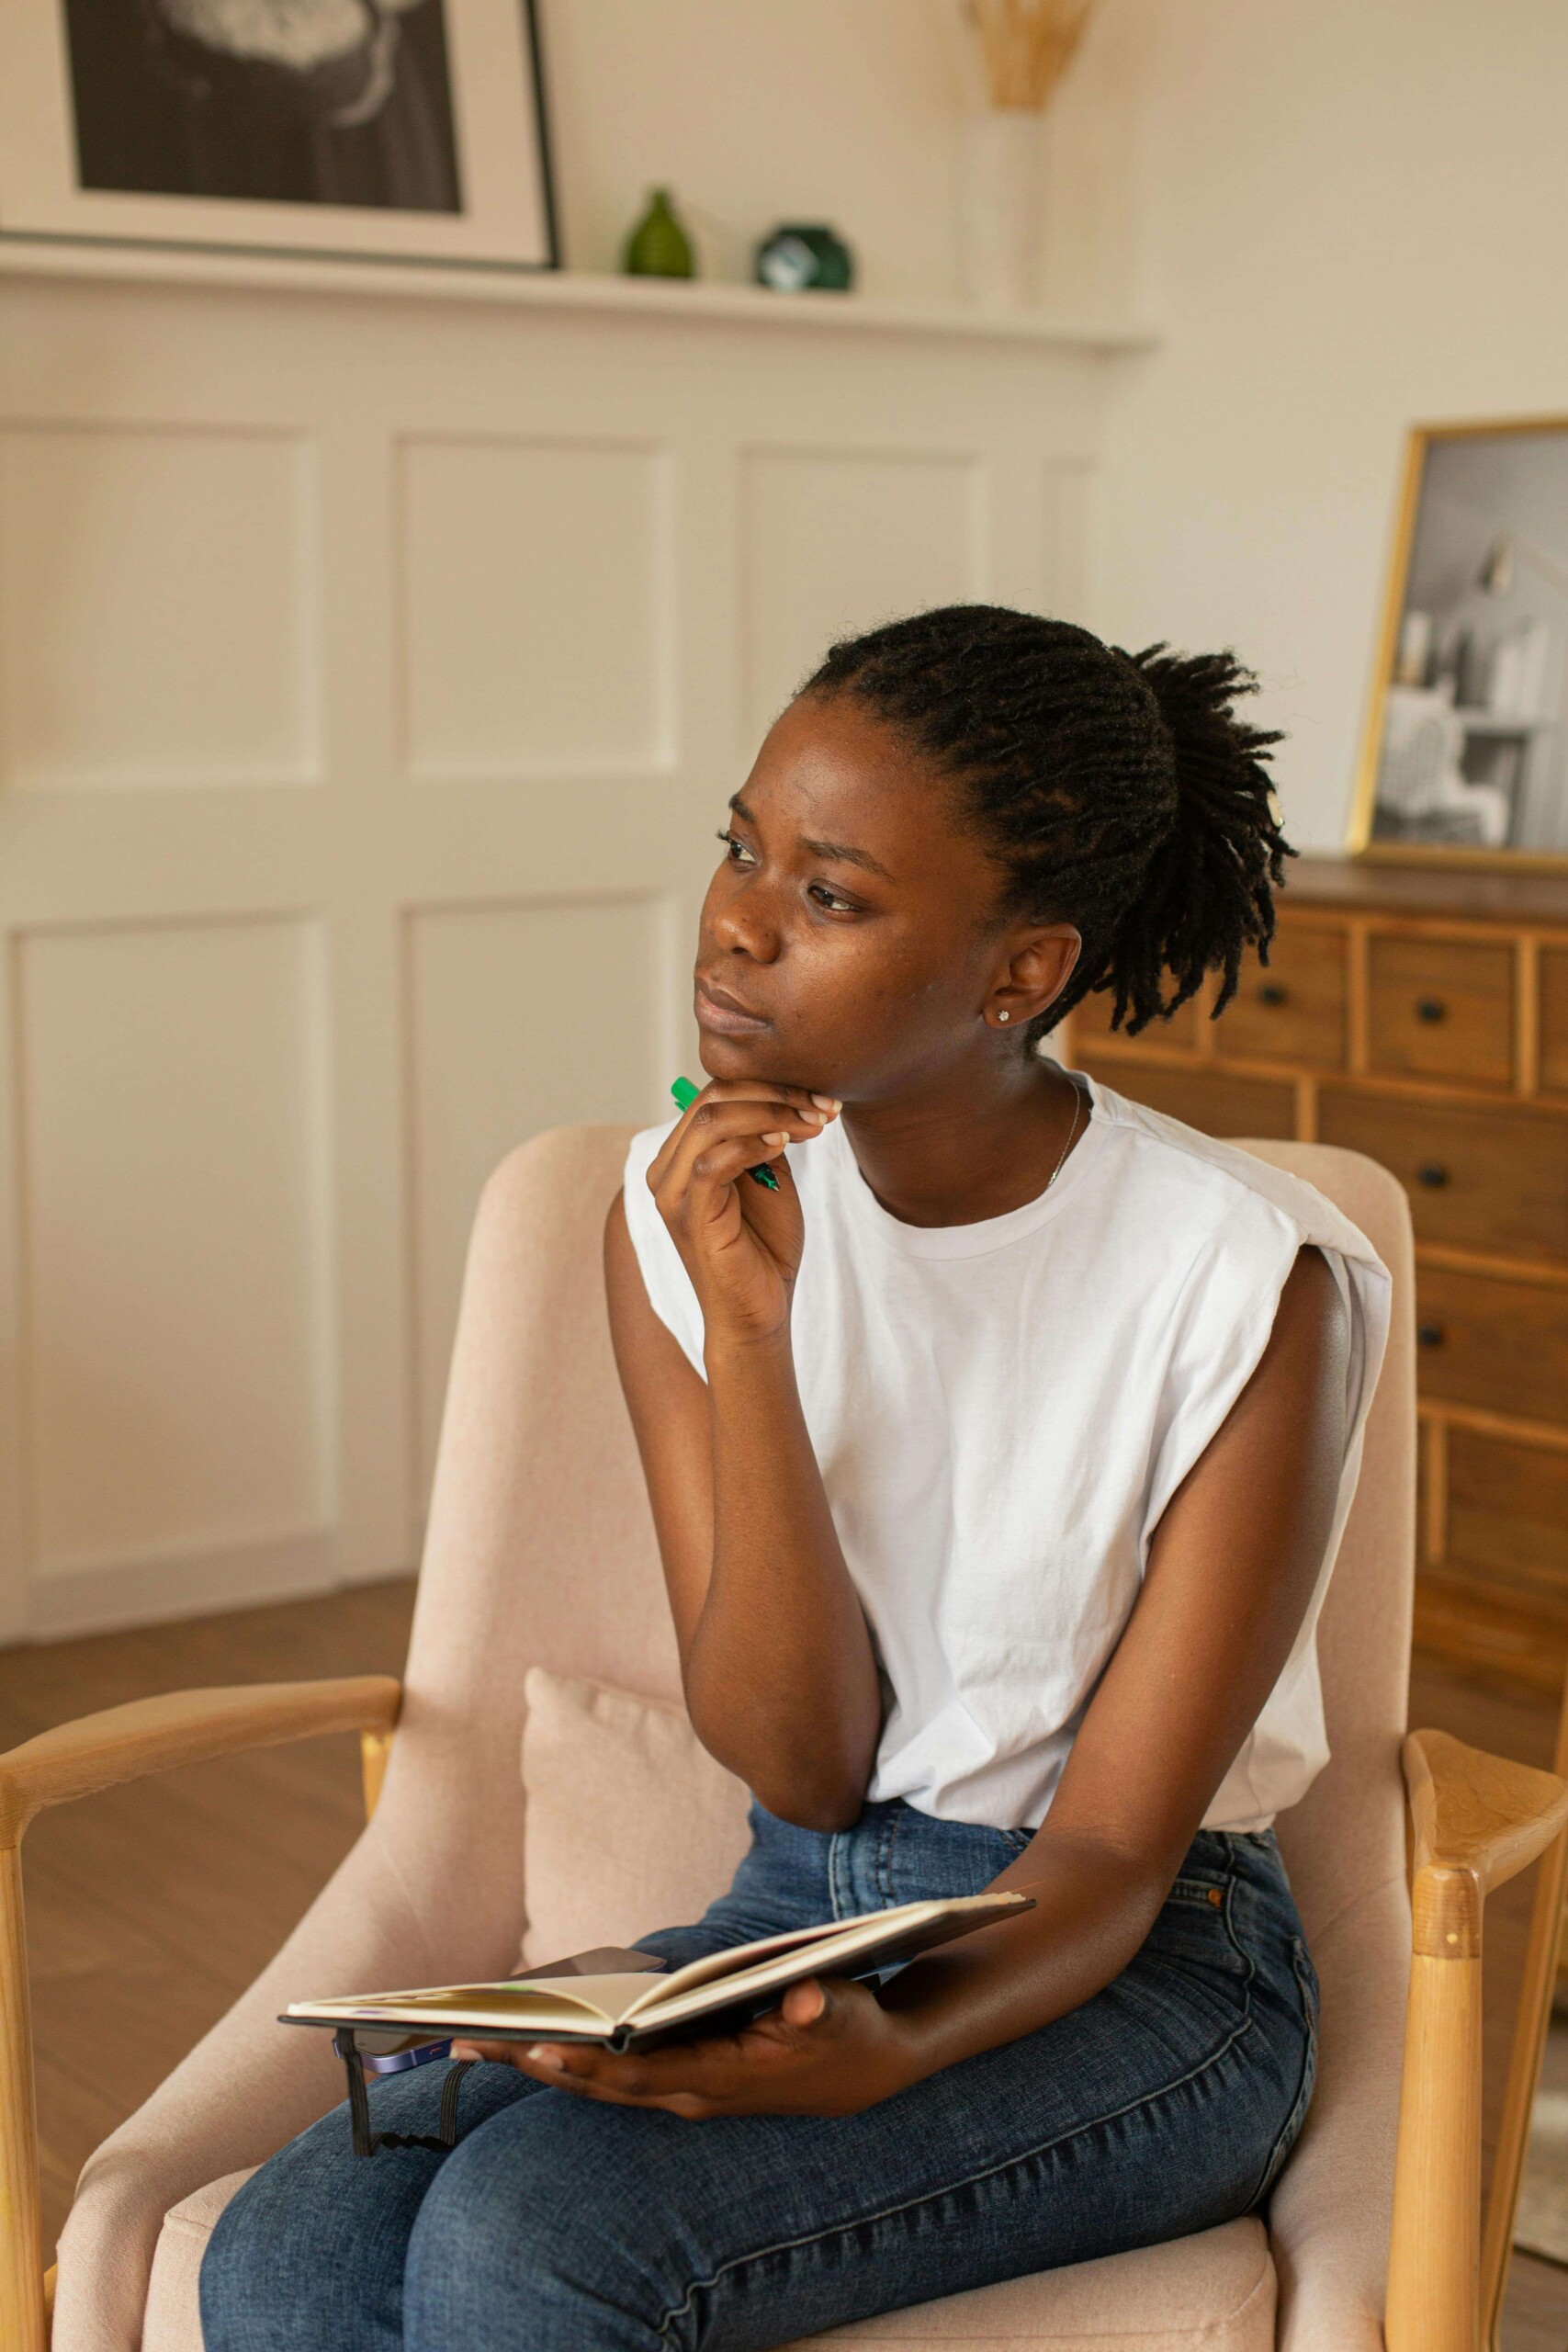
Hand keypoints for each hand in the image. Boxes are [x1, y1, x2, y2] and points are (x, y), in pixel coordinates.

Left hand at [450, 1975, 913, 2119]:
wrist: (867, 2066)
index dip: (588, 2064)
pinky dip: (569, 2056)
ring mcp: (683, 2089)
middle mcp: (691, 2092)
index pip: (639, 2074)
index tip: (535, 2048)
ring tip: (475, 2038)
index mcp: (720, 2078)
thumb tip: (801, 1998)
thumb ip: (817, 2007)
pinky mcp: (681, 2076)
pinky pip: (613, 2070)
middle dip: (535, 2062)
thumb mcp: (841, 2012)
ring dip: (539, 2061)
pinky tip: (531, 2037)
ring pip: (599, 2080)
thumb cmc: (848, 2029)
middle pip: (600, 2083)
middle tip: (466, 2040)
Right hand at [648, 1080, 838, 1347]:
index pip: (715, 1094)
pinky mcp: (689, 1215)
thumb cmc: (764, 1249)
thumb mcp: (769, 1178)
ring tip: (814, 1123)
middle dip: (775, 1093)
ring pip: (712, 1122)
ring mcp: (673, 1192)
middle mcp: (667, 1169)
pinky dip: (754, 1143)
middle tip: (823, 1105)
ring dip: (771, 1113)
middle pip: (712, 1098)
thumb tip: (784, 1096)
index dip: (769, 1084)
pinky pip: (714, 1162)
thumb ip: (764, 1137)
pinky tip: (787, 1144)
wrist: (759, 1313)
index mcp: (682, 1156)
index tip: (821, 1096)